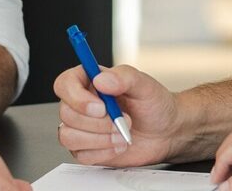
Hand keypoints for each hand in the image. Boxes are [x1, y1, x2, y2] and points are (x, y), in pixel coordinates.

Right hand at [51, 64, 184, 166]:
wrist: (166, 132)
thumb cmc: (154, 105)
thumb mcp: (145, 85)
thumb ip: (124, 77)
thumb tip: (101, 80)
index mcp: (90, 82)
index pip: (64, 84)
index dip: (77, 97)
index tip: (101, 107)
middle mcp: (82, 104)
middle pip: (66, 114)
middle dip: (97, 123)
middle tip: (123, 120)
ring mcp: (82, 128)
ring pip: (68, 137)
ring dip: (99, 139)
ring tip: (123, 135)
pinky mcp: (87, 148)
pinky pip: (81, 155)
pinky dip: (103, 153)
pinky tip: (119, 145)